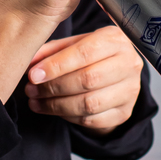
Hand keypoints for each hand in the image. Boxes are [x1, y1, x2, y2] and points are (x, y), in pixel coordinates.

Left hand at [25, 25, 143, 132]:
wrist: (117, 71)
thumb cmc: (91, 54)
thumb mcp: (73, 44)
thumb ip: (52, 51)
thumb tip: (30, 64)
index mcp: (116, 39)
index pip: (85, 53)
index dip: (56, 66)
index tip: (33, 75)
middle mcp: (129, 63)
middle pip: (88, 79)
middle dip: (53, 87)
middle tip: (31, 90)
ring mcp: (130, 90)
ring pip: (89, 104)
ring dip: (57, 106)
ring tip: (36, 102)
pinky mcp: (124, 113)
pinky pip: (92, 120)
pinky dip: (68, 117)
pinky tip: (54, 110)